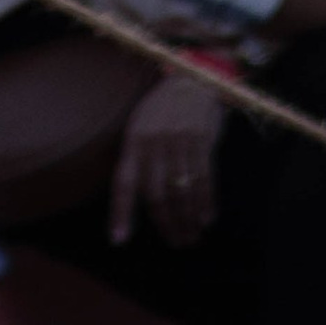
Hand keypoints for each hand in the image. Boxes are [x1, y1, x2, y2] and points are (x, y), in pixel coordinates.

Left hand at [108, 73, 222, 244]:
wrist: (191, 81)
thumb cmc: (162, 112)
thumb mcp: (140, 127)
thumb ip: (137, 159)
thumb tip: (136, 197)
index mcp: (133, 141)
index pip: (124, 183)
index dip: (120, 212)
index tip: (118, 240)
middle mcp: (153, 142)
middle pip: (156, 194)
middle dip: (167, 224)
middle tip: (177, 242)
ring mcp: (177, 141)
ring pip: (181, 191)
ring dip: (187, 219)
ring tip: (191, 236)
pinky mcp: (201, 140)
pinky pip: (204, 179)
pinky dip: (206, 203)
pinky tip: (206, 219)